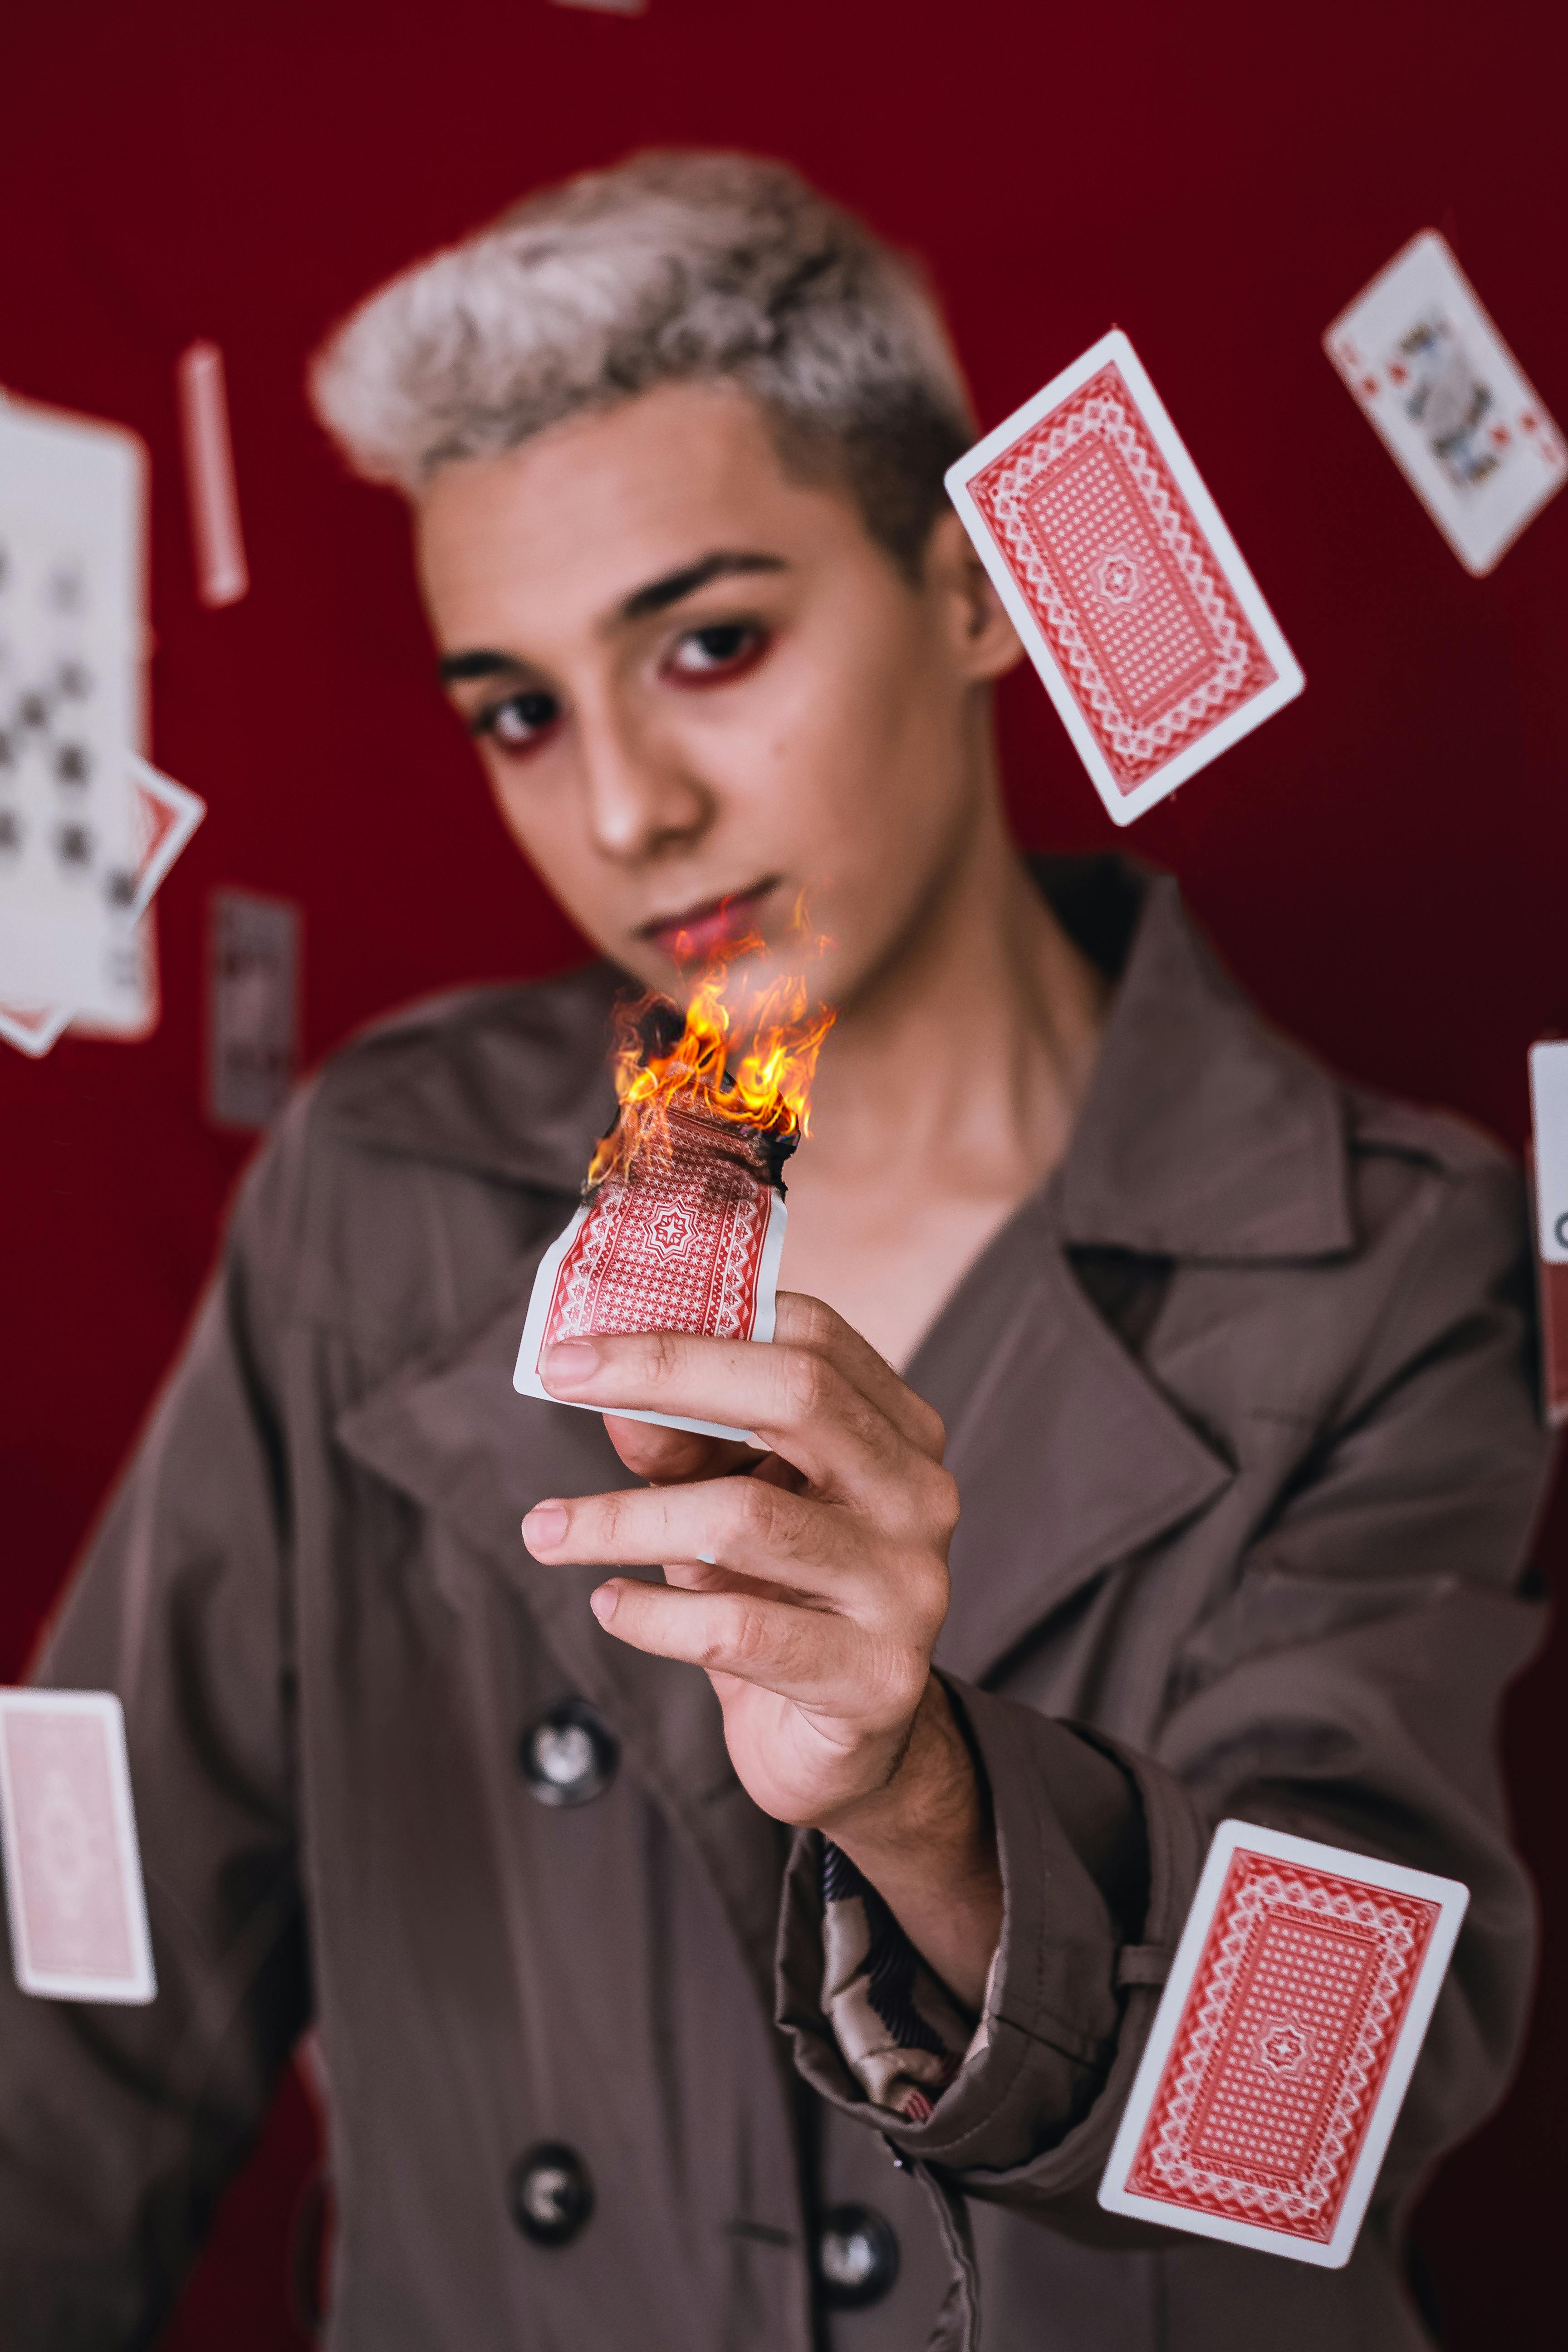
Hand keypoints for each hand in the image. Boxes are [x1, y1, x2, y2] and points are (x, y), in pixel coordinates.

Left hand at [521, 1293, 1000, 2006]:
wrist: (843, 1745)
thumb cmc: (780, 1596)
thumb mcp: (728, 1503)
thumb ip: (685, 1445)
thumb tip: (611, 1393)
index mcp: (898, 1431)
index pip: (810, 1335)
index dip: (694, 1321)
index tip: (586, 1334)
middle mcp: (919, 1496)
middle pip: (797, 1396)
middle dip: (666, 1374)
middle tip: (560, 1379)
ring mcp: (908, 1588)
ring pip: (748, 1518)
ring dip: (624, 1518)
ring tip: (546, 1530)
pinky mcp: (873, 1678)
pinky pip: (737, 1628)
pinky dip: (652, 1614)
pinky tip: (608, 1606)